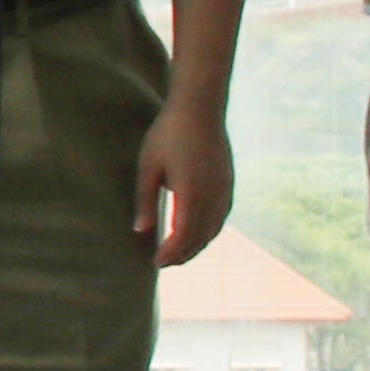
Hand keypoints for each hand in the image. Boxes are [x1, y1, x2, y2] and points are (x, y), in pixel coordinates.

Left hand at [131, 102, 232, 269]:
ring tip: (178, 253)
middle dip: (182, 254)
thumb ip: (145, 200)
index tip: (155, 263)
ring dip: (196, 245)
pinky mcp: (228, 182)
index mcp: (192, 192)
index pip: (183, 235)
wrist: (200, 106)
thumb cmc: (169, 133)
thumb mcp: (148, 166)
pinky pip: (221, 216)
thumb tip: (141, 230)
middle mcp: (213, 195)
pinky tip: (197, 233)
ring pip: (213, 229)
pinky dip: (209, 231)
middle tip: (163, 263)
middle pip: (200, 237)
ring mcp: (224, 189)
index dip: (170, 253)